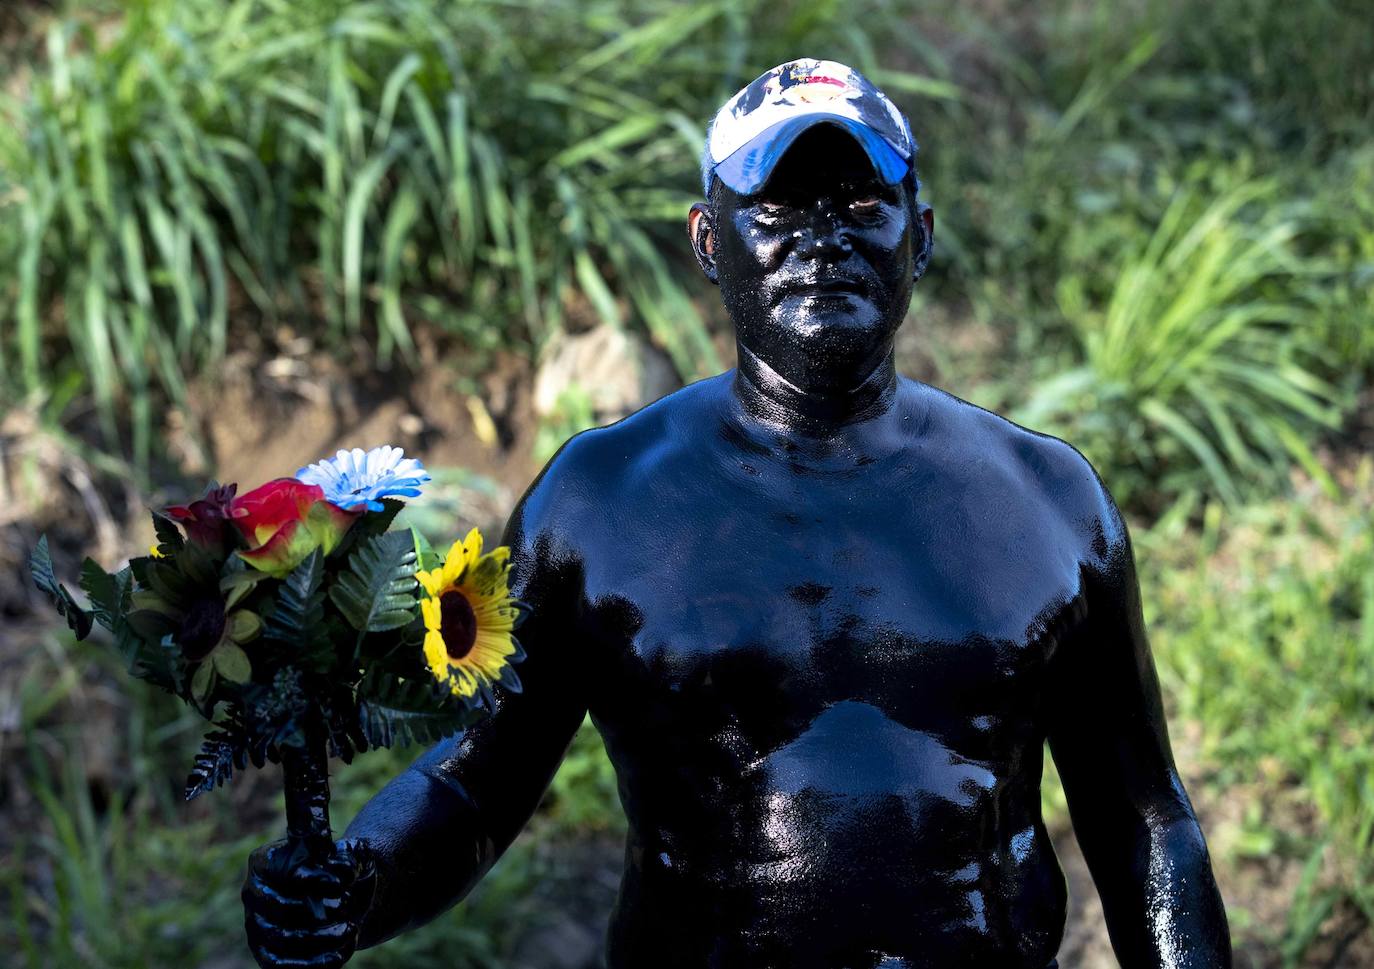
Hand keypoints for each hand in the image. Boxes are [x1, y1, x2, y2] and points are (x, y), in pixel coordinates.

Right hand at [242, 836, 376, 968]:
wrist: (341, 896)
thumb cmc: (338, 869)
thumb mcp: (346, 850)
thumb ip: (341, 848)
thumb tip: (334, 856)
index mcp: (265, 861)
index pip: (282, 872)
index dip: (312, 880)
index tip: (339, 884)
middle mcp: (253, 894)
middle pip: (279, 908)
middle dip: (317, 910)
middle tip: (346, 905)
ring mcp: (256, 926)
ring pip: (282, 938)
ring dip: (321, 936)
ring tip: (350, 928)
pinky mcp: (265, 953)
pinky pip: (280, 964)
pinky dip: (311, 962)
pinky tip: (340, 952)